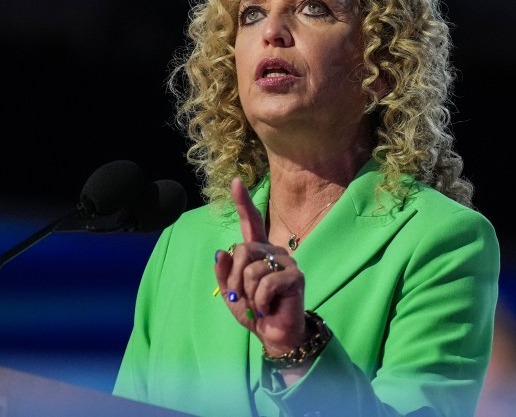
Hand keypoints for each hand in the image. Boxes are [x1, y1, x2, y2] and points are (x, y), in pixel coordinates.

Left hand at [214, 177, 307, 355]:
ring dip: (249, 295)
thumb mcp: (231, 293)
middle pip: (242, 250)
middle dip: (236, 280)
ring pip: (252, 270)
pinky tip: (268, 308)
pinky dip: (261, 301)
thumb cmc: (254, 311)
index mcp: (258, 252)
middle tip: (244, 298)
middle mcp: (273, 250)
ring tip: (259, 305)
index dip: (242, 202)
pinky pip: (265, 284)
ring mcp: (286, 261)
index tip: (235, 182)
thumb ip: (224, 273)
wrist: (275, 334)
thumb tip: (220, 252)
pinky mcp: (295, 276)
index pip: (250, 222)